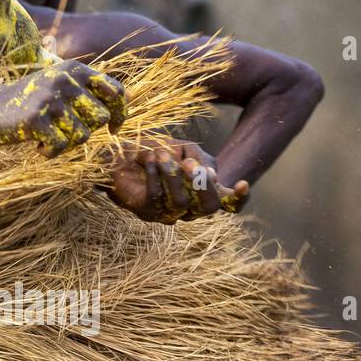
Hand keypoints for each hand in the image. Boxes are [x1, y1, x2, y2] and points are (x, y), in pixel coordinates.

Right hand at [0, 60, 125, 156]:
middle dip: (86, 131)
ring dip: (66, 143)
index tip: (114, 129)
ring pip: (82, 136)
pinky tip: (36, 145)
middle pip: (101, 118)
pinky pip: (61, 146)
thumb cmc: (28, 102)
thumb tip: (125, 103)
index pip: (115, 91)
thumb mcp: (59, 86)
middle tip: (64, 132)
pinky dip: (50, 152)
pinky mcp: (36, 119)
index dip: (120, 113)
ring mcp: (50, 99)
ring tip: (47, 137)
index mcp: (74, 69)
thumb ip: (87, 90)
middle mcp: (64, 80)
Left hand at [106, 137, 249, 222]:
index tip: (242, 184)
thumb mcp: (182, 148)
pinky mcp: (145, 211)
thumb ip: (199, 158)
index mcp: (201, 192)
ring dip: (172, 174)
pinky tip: (150, 161)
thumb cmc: (154, 151)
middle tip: (190, 164)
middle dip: (203, 184)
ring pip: (181, 202)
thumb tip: (208, 172)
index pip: (227, 203)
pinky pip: (156, 198)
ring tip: (160, 153)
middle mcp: (188, 207)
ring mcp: (167, 212)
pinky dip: (155, 177)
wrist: (118, 154)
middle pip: (208, 207)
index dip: (238, 199)